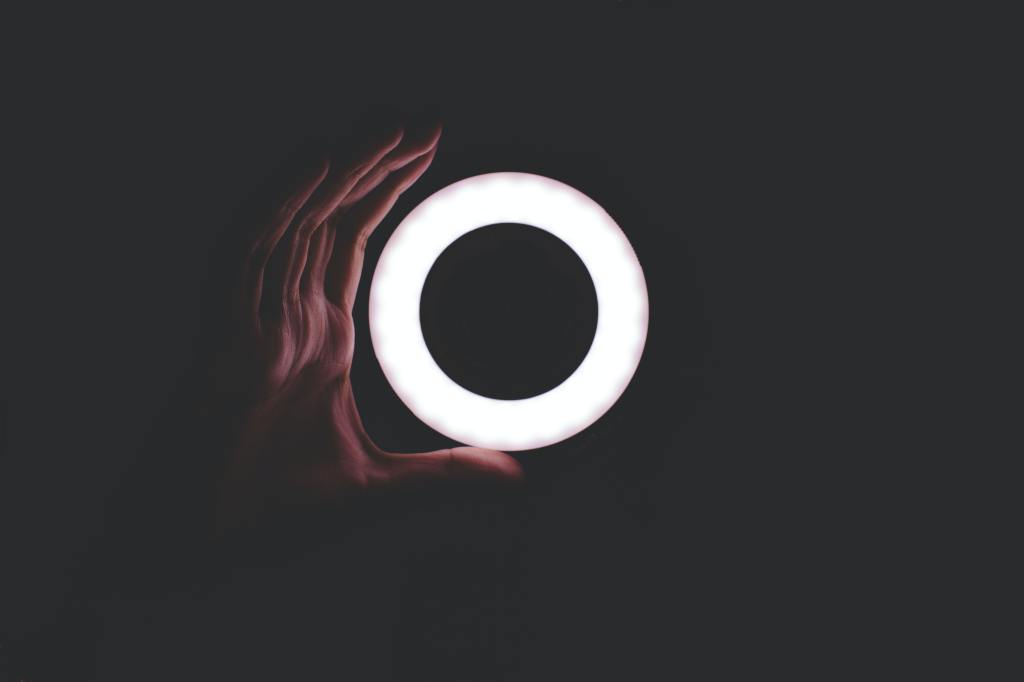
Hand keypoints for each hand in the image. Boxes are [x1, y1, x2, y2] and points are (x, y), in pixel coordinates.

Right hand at [202, 124, 521, 531]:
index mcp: (318, 340)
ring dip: (338, 173)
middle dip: (373, 168)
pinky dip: (281, 208)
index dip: (382, 197)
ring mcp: (253, 322)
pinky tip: (317, 167)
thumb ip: (448, 474)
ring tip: (387, 128)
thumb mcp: (383, 486)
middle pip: (329, 221)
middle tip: (422, 123)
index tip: (423, 157)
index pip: (350, 246)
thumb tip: (518, 477)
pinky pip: (249, 257)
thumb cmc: (273, 512)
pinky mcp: (224, 338)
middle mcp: (285, 318)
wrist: (199, 548)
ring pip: (295, 225)